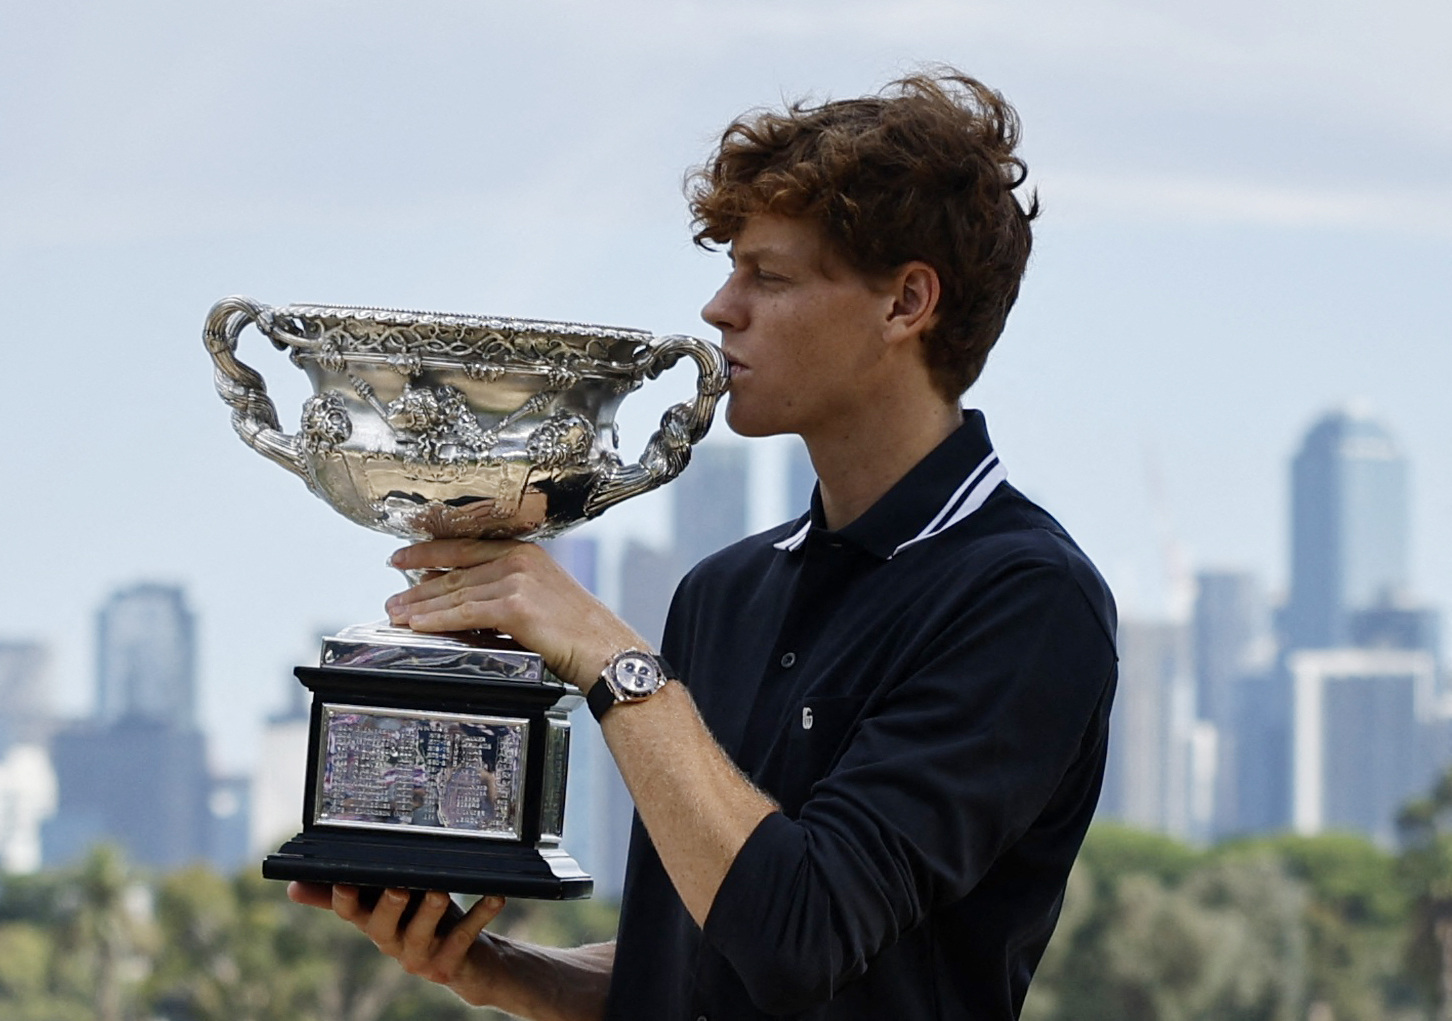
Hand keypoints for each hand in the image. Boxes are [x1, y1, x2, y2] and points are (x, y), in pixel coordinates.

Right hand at [287, 882, 505, 1005]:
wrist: (469, 962)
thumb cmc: (425, 921)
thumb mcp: (387, 903)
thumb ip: (348, 893)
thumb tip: (293, 884)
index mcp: (374, 924)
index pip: (350, 912)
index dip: (344, 899)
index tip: (343, 882)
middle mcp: (392, 943)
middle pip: (382, 926)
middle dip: (389, 906)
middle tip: (399, 886)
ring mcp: (421, 956)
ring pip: (421, 934)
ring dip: (431, 912)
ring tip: (441, 892)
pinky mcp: (451, 963)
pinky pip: (465, 937)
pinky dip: (481, 915)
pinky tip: (495, 896)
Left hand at [384, 539, 646, 688]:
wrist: (605, 650)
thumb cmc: (577, 633)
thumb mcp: (540, 598)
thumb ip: (503, 591)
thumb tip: (462, 596)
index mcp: (525, 552)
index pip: (465, 546)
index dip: (427, 551)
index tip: (401, 557)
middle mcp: (519, 559)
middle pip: (455, 571)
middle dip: (417, 587)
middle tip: (392, 599)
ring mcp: (517, 580)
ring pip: (455, 592)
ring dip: (420, 606)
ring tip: (397, 615)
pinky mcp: (515, 605)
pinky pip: (464, 612)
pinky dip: (436, 619)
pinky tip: (419, 625)